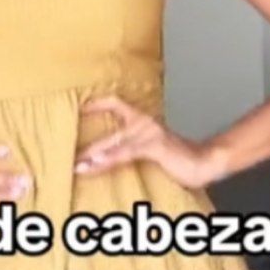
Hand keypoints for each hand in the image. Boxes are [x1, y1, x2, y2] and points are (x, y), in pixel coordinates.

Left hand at [73, 94, 230, 188]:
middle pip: (107, 132)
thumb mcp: (150, 153)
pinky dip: (110, 158)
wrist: (205, 162)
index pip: (115, 103)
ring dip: (93, 156)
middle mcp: (143, 124)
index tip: (76, 108)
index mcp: (142, 122)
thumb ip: (130, 151)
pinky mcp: (155, 146)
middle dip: (85, 146)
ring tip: (76, 166)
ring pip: (113, 143)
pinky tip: (96, 164)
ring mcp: (148, 134)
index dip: (96, 103)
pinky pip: (127, 152)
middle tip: (65, 155)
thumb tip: (105, 160)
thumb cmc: (177, 159)